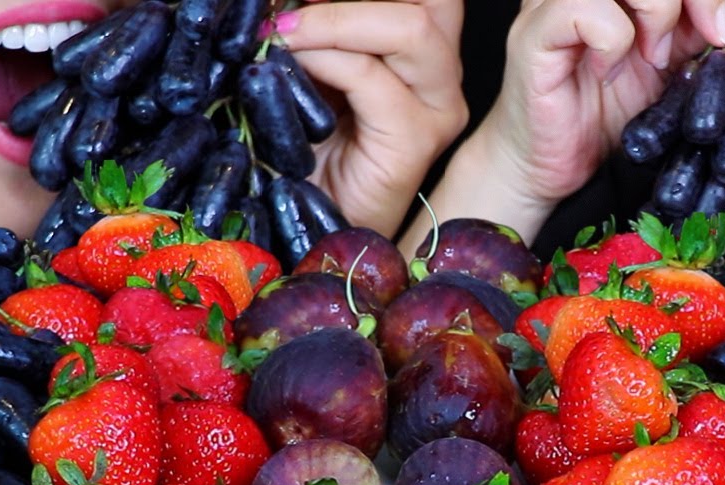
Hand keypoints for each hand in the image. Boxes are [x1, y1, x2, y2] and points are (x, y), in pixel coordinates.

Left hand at [274, 0, 467, 238]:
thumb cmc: (305, 150)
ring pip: (410, 27)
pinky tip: (293, 69)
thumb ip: (317, 30)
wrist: (307, 224)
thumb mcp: (312, 67)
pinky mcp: (417, 141)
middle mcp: (441, 74)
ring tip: (284, 34)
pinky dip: (326, 61)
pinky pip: (372, 79)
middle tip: (294, 7)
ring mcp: (436, 108)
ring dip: (335, 20)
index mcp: (422, 50)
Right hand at [405, 0, 724, 251]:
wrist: (548, 166)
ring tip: (655, 59)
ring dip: (659, 12)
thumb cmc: (600, 116)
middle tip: (717, 36)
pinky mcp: (534, 33)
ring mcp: (551, 3)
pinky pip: (585, 10)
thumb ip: (697, 29)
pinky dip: (614, 41)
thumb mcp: (669, 65)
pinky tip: (609, 72)